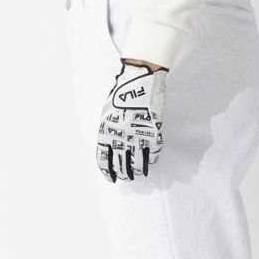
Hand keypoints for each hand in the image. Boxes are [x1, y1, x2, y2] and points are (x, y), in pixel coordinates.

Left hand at [97, 60, 167, 181]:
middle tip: (127, 177)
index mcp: (106, 132)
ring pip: (137, 164)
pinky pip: (152, 154)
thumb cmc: (122, 94)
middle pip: (121, 165)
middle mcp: (121, 137)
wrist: (140, 80)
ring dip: (137, 171)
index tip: (112, 179)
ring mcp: (138, 136)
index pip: (104, 160)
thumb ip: (108, 130)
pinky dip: (151, 160)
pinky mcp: (153, 133)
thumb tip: (110, 147)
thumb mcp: (107, 112)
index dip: (108, 173)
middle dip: (124, 174)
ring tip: (138, 174)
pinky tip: (149, 161)